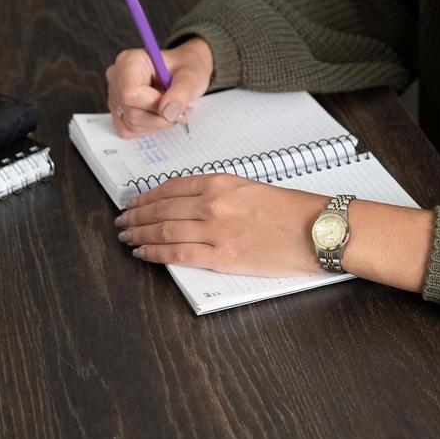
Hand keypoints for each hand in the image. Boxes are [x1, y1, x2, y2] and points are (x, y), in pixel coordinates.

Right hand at [105, 37, 213, 138]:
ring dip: (157, 123)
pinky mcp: (118, 112)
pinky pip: (128, 131)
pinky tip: (158, 114)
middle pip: (132, 113)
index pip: (130, 94)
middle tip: (177, 107)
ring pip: (131, 125)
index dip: (155, 105)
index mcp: (130, 61)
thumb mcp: (191, 77)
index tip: (173, 102)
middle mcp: (117, 78)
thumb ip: (181, 93)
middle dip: (161, 117)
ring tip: (170, 108)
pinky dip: (149, 128)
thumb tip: (168, 112)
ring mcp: (115, 96)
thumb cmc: (185, 69)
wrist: (185, 74)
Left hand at [114, 174, 327, 276]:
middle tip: (121, 222)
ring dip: (138, 234)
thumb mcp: (253, 189)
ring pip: (162, 230)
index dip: (147, 197)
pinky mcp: (222, 256)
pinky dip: (154, 253)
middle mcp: (212, 203)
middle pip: (160, 208)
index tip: (135, 203)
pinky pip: (177, 253)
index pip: (171, 188)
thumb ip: (221, 194)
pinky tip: (142, 253)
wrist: (317, 229)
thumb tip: (194, 206)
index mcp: (220, 182)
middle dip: (135, 216)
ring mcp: (215, 229)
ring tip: (126, 238)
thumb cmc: (293, 210)